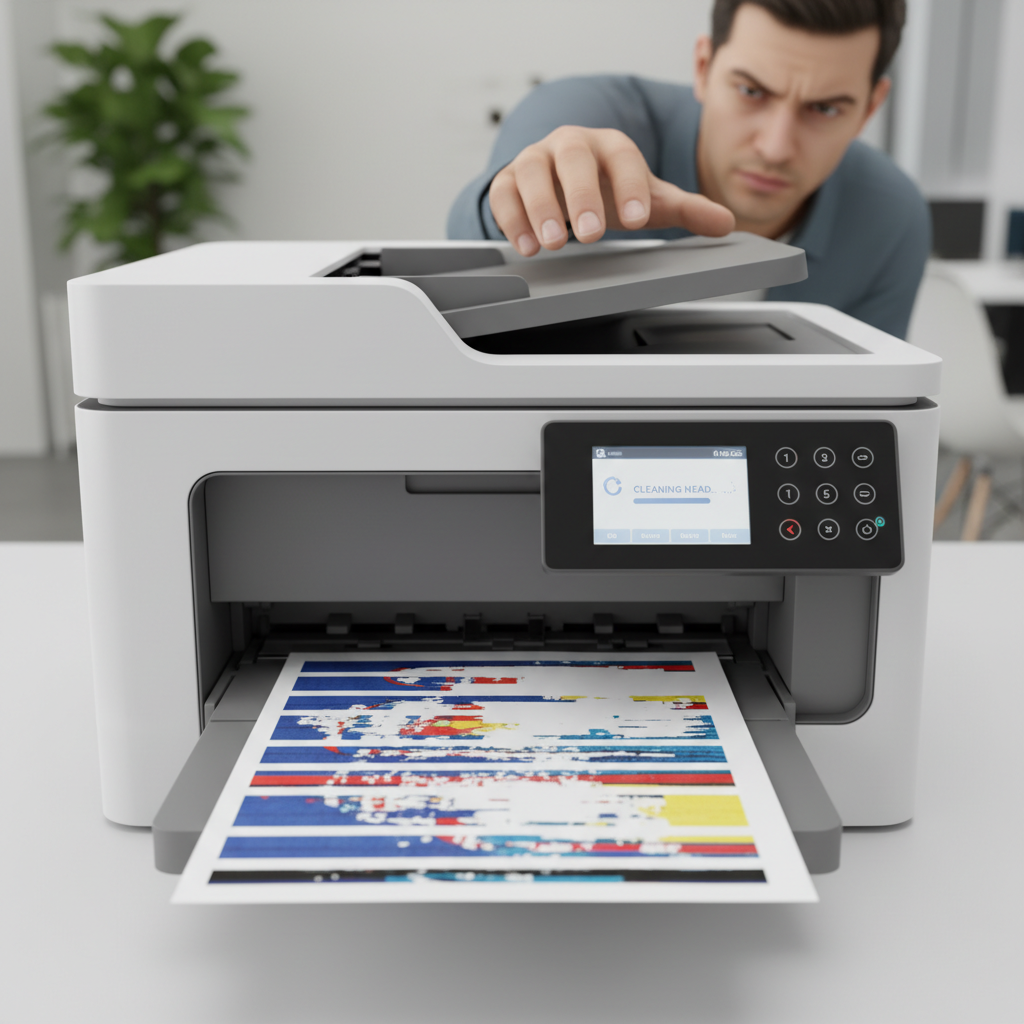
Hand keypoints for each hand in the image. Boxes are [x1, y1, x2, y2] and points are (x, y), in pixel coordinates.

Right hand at [489, 126, 734, 255]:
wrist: (561, 178)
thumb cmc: (607, 187)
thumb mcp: (647, 199)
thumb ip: (685, 209)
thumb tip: (726, 223)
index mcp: (609, 144)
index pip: (622, 155)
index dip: (630, 185)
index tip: (636, 219)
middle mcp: (570, 145)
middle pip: (572, 158)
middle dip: (580, 196)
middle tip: (590, 235)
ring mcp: (535, 160)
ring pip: (530, 172)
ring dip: (540, 208)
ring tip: (552, 244)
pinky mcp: (507, 180)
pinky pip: (503, 193)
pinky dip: (511, 219)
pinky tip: (526, 245)